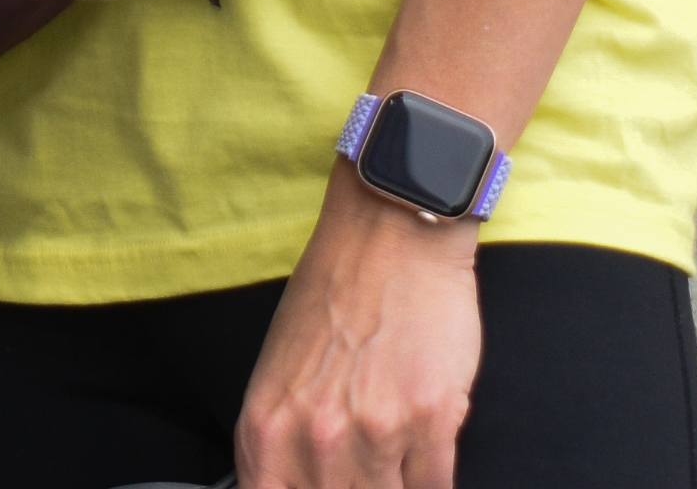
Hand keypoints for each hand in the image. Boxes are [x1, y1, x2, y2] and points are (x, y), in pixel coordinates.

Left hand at [234, 171, 483, 487]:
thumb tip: (297, 486)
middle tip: (363, 463)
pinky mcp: (430, 420)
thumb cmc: (332, 294)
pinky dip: (430, 481)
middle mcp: (316, 440)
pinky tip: (424, 458)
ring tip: (394, 452)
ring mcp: (375, 433)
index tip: (327, 485)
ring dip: (393, 484)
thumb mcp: (277, 375)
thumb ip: (282, 446)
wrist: (388, 233)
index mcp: (266, 431)